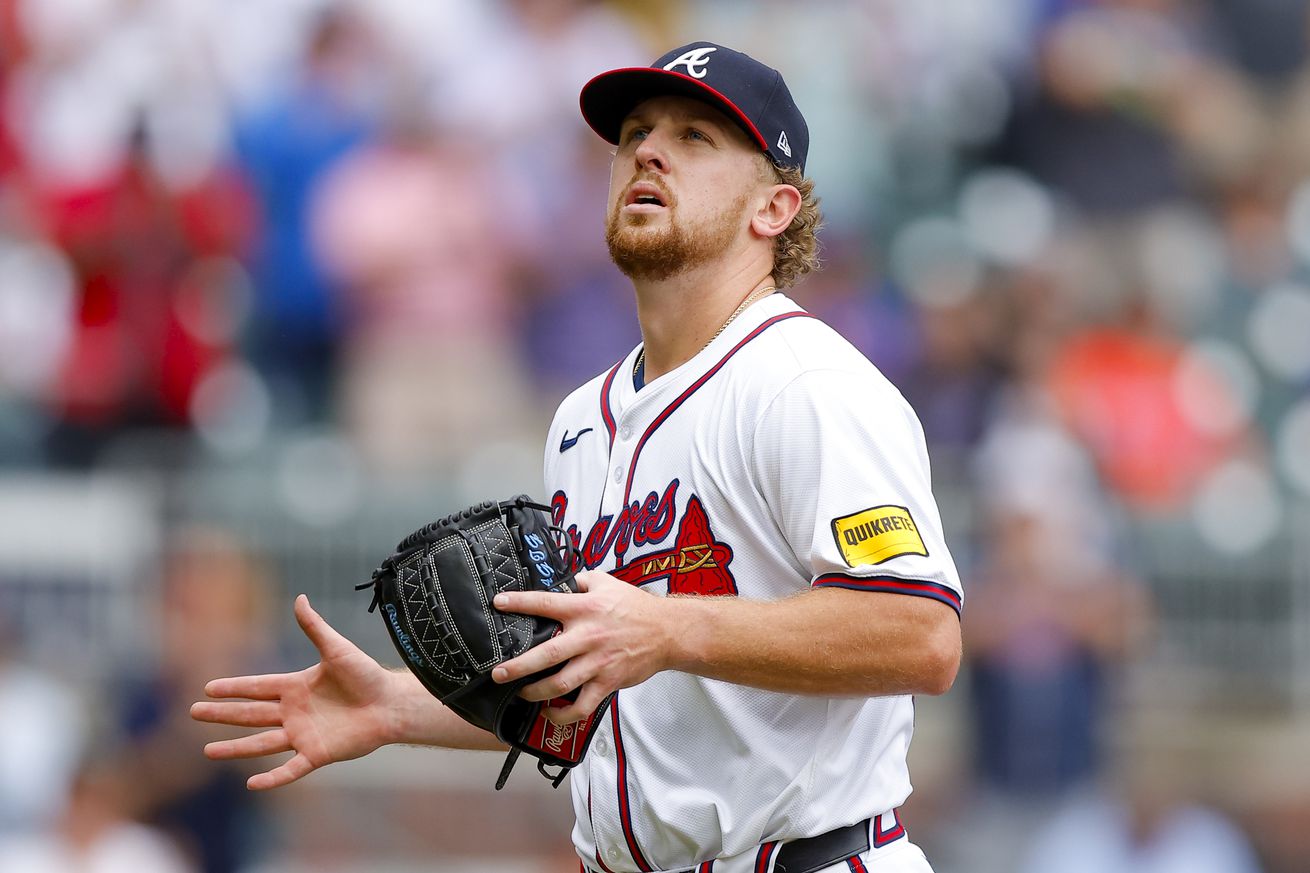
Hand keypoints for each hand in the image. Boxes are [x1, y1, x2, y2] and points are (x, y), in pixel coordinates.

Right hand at [191, 594, 399, 789]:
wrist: (391, 703)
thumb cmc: (367, 675)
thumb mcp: (337, 649)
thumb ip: (315, 627)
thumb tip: (299, 598)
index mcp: (296, 686)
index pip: (256, 687)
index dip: (233, 688)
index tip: (207, 688)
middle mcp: (294, 712)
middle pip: (251, 714)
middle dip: (222, 714)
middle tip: (193, 713)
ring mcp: (303, 734)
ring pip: (261, 743)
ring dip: (235, 748)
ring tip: (207, 751)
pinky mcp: (317, 754)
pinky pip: (290, 769)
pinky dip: (272, 778)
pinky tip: (252, 785)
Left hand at [490, 570, 674, 723]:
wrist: (667, 632)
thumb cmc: (635, 607)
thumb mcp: (607, 583)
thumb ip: (582, 581)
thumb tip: (563, 581)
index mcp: (584, 609)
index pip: (545, 603)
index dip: (519, 603)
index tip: (498, 603)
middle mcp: (588, 636)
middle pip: (546, 654)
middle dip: (517, 666)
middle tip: (497, 673)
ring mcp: (597, 662)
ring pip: (560, 684)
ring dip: (535, 692)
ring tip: (520, 693)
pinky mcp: (607, 682)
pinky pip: (582, 705)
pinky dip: (563, 713)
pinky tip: (550, 711)